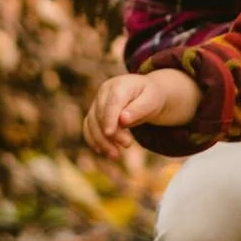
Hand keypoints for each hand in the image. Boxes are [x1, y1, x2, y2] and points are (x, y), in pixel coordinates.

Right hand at [82, 70, 198, 155]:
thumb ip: (138, 109)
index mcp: (120, 85)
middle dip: (111, 133)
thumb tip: (123, 120)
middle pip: (101, 114)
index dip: (109, 118)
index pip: (112, 102)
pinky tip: (102, 151)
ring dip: (101, 141)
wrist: (146, 94)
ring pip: (92, 122)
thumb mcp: (151, 100)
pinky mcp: (94, 113)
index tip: (110, 133)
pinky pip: (88, 127)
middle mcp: (104, 91)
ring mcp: (97, 102)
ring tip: (115, 155)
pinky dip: (93, 140)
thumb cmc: (150, 96)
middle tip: (128, 145)